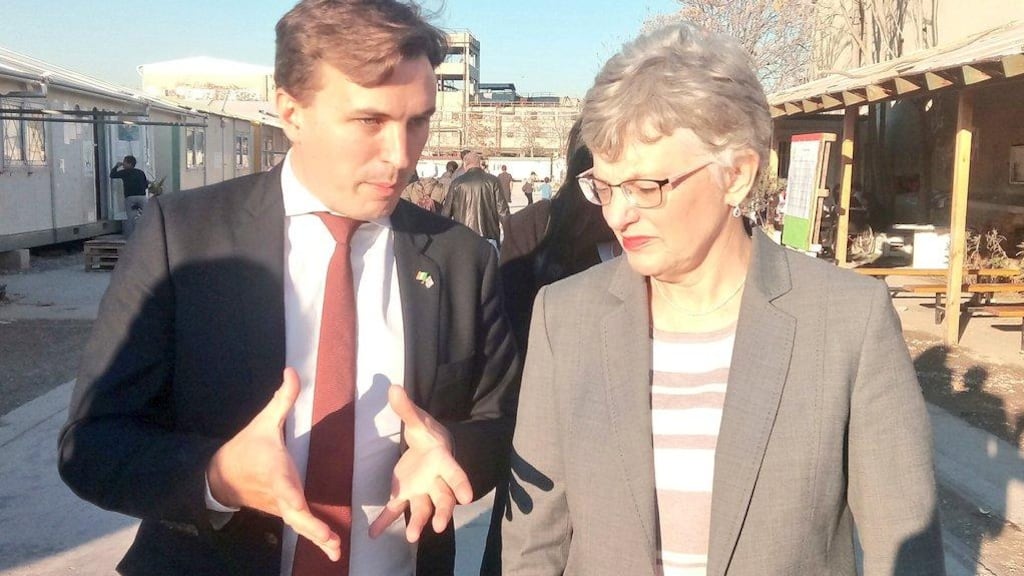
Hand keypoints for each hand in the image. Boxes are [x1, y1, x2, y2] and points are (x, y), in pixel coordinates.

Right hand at [207, 368, 340, 561]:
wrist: (220, 476)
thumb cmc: (246, 448)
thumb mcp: (262, 421)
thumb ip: (283, 399)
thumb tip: (292, 370)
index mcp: (274, 472)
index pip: (282, 487)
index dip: (291, 497)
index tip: (299, 506)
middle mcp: (278, 493)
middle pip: (294, 514)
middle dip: (312, 528)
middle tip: (331, 541)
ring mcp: (280, 506)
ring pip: (298, 524)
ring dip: (316, 537)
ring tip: (335, 551)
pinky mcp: (283, 512)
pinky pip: (300, 525)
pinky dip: (314, 537)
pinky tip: (331, 547)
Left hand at [368, 385, 472, 541]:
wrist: (427, 447)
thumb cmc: (428, 435)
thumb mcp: (418, 421)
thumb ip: (406, 409)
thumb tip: (393, 387)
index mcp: (443, 461)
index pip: (455, 473)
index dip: (462, 484)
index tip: (467, 498)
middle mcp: (436, 481)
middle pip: (443, 498)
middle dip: (442, 513)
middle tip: (439, 527)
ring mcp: (421, 491)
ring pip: (423, 509)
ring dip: (417, 523)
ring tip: (410, 537)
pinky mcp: (405, 495)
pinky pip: (396, 510)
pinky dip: (385, 522)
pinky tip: (374, 534)